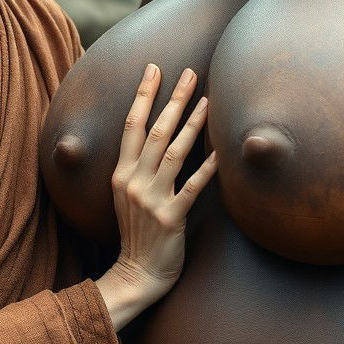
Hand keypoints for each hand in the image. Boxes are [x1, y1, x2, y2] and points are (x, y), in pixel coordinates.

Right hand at [96, 65, 217, 328]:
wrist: (135, 274)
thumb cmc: (137, 233)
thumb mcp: (126, 196)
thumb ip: (137, 167)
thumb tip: (156, 137)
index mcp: (121, 173)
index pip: (132, 125)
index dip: (144, 95)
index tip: (154, 69)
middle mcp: (134, 181)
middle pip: (156, 132)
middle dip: (173, 100)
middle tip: (189, 73)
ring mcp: (152, 199)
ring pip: (175, 153)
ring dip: (192, 125)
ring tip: (208, 101)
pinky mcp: (171, 218)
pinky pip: (192, 188)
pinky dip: (208, 169)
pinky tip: (221, 152)